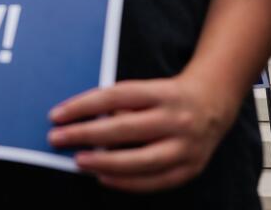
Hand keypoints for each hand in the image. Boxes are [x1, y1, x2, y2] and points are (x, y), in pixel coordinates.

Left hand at [48, 74, 233, 191]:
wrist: (214, 103)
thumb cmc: (165, 96)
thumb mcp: (145, 89)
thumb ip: (118, 104)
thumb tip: (82, 123)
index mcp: (161, 92)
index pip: (114, 97)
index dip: (82, 106)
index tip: (56, 115)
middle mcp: (176, 119)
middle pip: (124, 129)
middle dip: (85, 135)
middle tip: (57, 138)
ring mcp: (186, 146)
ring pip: (141, 160)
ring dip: (104, 163)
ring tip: (78, 160)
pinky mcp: (191, 168)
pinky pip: (155, 180)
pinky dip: (127, 182)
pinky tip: (103, 177)